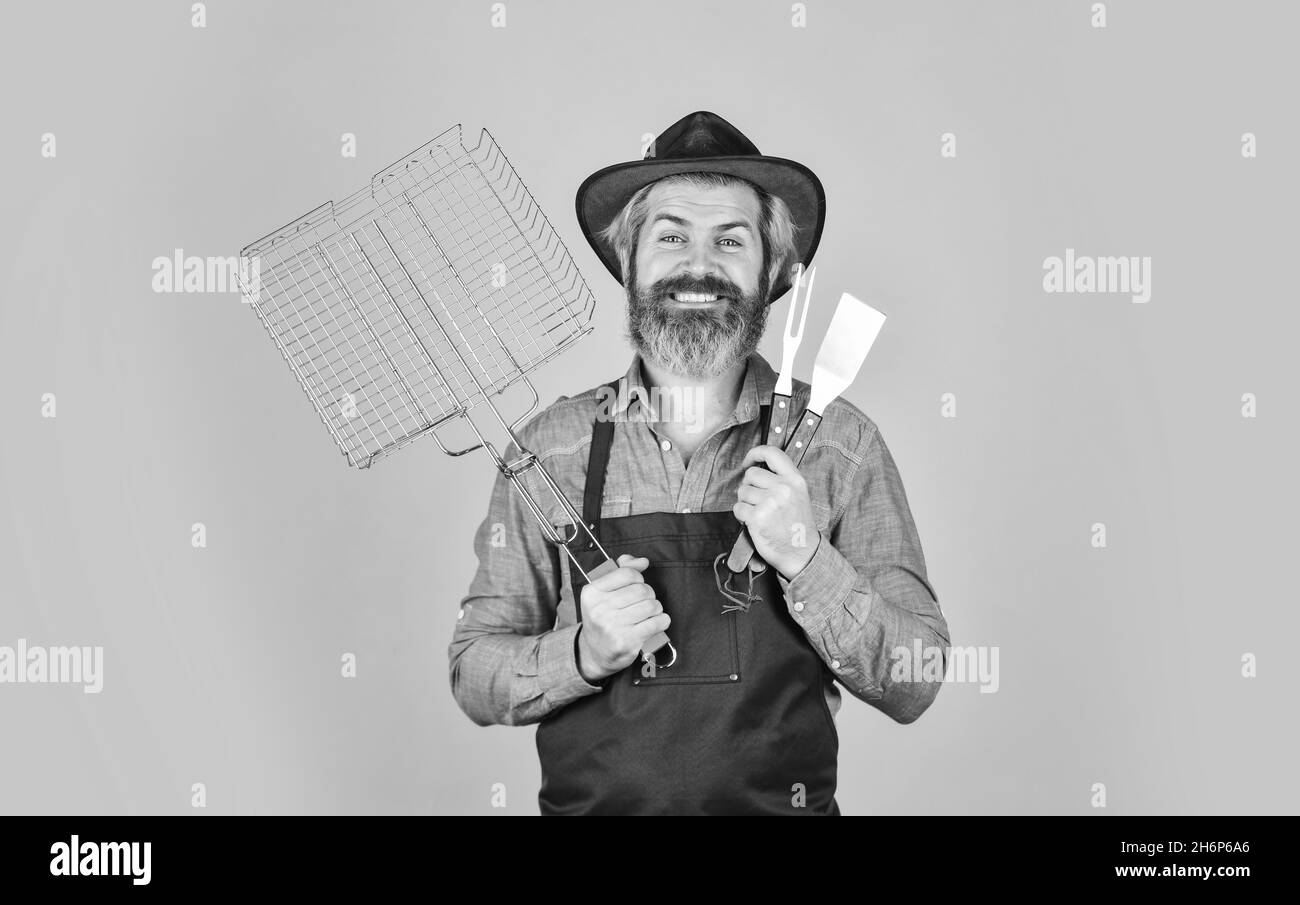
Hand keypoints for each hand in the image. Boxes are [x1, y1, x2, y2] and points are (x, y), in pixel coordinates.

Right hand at [576, 554, 670, 681]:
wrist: (595, 653)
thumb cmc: (603, 618)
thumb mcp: (604, 592)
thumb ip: (622, 571)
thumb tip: (643, 561)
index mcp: (592, 592)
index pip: (627, 573)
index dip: (638, 578)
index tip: (636, 585)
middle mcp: (599, 609)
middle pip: (642, 589)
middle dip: (648, 594)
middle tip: (643, 603)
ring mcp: (612, 627)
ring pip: (652, 606)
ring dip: (656, 609)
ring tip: (648, 614)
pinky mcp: (627, 642)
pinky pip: (657, 623)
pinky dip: (661, 621)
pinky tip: (655, 623)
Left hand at [733, 445, 819, 578]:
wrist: (802, 552)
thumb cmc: (798, 525)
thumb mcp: (798, 495)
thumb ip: (782, 479)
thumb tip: (755, 469)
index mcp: (795, 480)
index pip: (772, 453)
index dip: (755, 453)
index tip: (748, 461)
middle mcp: (783, 488)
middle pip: (751, 474)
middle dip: (749, 486)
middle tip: (757, 501)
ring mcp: (770, 502)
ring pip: (742, 491)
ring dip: (745, 502)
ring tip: (759, 513)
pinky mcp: (757, 518)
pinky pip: (738, 508)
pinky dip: (741, 515)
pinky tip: (753, 522)